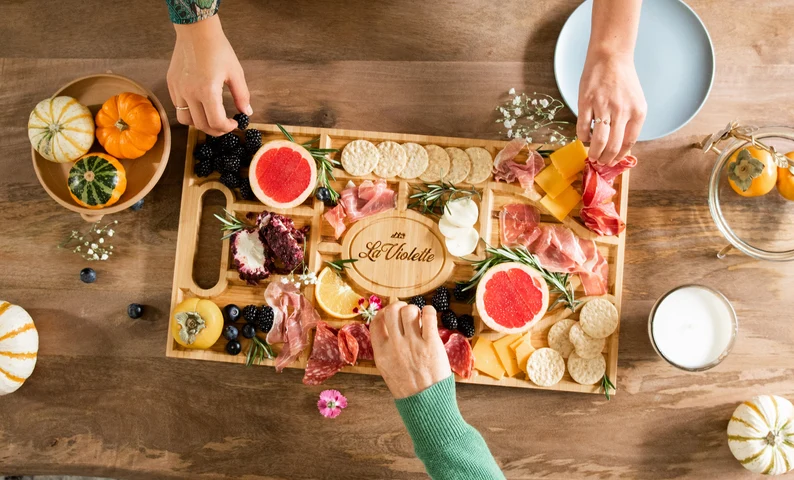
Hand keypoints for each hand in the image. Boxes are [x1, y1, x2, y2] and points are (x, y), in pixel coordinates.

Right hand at [167, 15, 251, 135]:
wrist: (196, 31)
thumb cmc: (218, 49)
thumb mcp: (235, 72)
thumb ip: (242, 95)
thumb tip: (247, 113)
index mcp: (207, 91)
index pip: (216, 122)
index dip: (227, 128)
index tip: (234, 123)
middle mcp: (189, 93)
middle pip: (201, 125)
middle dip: (216, 130)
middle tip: (225, 126)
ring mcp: (178, 89)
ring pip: (185, 120)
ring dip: (199, 124)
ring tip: (211, 118)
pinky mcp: (171, 84)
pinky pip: (178, 106)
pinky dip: (189, 112)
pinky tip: (200, 105)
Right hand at [370, 302, 450, 398]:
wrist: (426, 404)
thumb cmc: (408, 388)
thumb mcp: (387, 370)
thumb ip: (386, 349)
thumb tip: (390, 328)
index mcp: (382, 352)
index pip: (376, 322)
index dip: (383, 313)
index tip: (390, 313)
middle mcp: (395, 345)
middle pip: (392, 310)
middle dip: (399, 306)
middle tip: (406, 312)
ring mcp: (413, 343)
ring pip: (410, 310)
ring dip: (415, 310)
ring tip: (420, 319)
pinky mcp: (431, 343)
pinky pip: (429, 315)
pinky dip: (429, 311)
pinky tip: (430, 317)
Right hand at [576, 51, 645, 165]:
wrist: (611, 56)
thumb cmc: (623, 79)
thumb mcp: (635, 101)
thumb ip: (630, 122)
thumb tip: (619, 145)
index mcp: (637, 112)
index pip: (628, 143)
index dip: (619, 156)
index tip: (613, 162)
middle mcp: (622, 111)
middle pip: (613, 146)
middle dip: (605, 159)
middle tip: (600, 162)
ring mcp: (603, 106)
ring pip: (598, 140)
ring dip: (594, 153)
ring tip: (591, 156)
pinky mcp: (586, 102)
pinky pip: (583, 127)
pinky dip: (583, 137)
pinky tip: (584, 136)